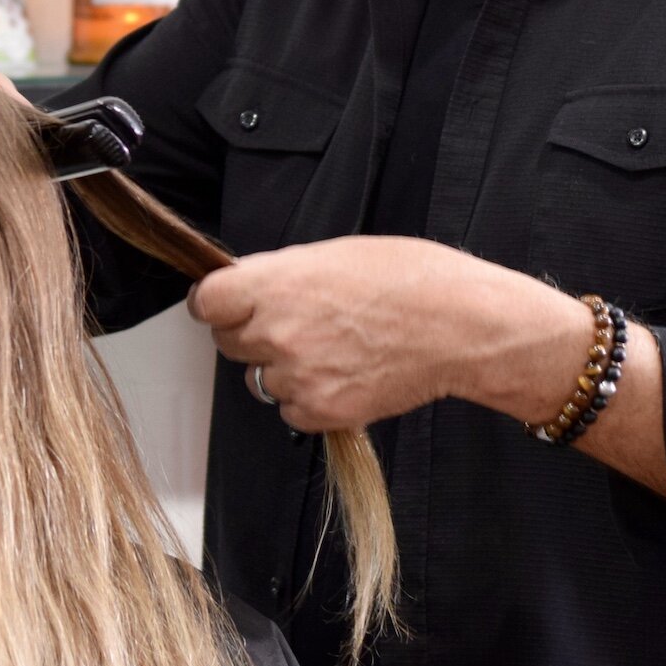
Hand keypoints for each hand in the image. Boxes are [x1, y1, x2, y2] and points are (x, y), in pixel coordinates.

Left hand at [187, 234, 583, 432]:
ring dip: (283, 369)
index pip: (206, 302)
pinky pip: (291, 411)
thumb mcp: (334, 254)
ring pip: (260, 379)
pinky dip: (309, 400)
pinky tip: (342, 376)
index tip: (227, 305)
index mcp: (272, 284)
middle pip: (228, 342)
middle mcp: (275, 331)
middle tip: (293, 324)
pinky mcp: (322, 411)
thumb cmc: (410, 279)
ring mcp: (297, 375)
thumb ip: (282, 275)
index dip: (218, 303)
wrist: (459, 326)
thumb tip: (252, 287)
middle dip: (251, 333)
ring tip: (330, 349)